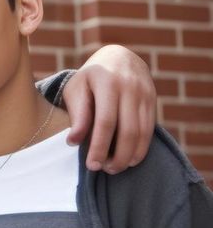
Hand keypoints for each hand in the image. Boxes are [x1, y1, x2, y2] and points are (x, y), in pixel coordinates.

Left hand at [62, 44, 155, 172]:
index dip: (99, 146)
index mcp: (107, 82)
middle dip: (117, 156)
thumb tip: (73, 141)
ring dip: (131, 155)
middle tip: (105, 170)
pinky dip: (142, 147)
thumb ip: (77, 114)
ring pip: (142, 132)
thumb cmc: (90, 78)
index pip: (105, 122)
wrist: (119, 57)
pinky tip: (130, 159)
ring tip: (115, 168)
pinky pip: (150, 129)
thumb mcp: (76, 89)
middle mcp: (130, 87)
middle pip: (128, 130)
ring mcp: (145, 93)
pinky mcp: (153, 100)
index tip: (91, 165)